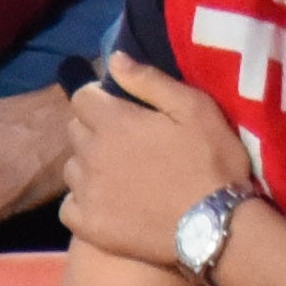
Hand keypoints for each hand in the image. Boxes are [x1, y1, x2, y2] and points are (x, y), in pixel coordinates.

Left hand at [58, 54, 251, 267]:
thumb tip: (114, 59)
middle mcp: (90, 154)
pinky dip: (84, 201)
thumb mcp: (195, 108)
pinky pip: (69, 206)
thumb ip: (150, 81)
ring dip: (89, 165)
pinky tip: (108, 202)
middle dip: (94, 129)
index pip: (81, 98)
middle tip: (126, 140)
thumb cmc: (211, 161)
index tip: (120, 107)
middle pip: (75, 131)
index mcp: (113, 122)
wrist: (216, 226)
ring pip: (72, 168)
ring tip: (119, 174)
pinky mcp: (88, 225)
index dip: (99, 98)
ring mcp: (86, 192)